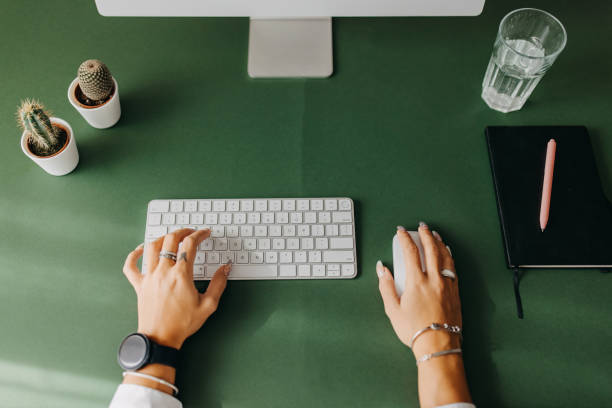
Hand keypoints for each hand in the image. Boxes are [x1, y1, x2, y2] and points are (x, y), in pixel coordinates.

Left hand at [122, 228, 230, 349]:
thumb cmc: (182, 324)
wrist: (160, 339)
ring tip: (171, 237)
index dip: (199, 235)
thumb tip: (225, 268)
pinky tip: (141, 249)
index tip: (205, 233)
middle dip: (183, 231)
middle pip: (171, 240)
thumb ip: (219, 284)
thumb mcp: (208, 305)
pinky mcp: (139, 285)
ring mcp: (149, 277)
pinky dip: (134, 254)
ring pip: (152, 247)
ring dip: (163, 238)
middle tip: (190, 232)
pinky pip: (131, 266)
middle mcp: (163, 272)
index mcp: (181, 275)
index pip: (190, 245)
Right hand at [377, 223, 461, 356]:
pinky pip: (453, 267)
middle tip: (421, 226)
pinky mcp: (455, 291)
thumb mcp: (393, 310)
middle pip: (431, 249)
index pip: (410, 252)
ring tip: (435, 235)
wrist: (438, 344)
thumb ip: (386, 287)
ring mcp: (447, 284)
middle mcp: (434, 279)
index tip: (401, 232)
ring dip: (439, 242)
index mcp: (416, 282)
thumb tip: (382, 270)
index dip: (404, 238)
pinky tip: (448, 253)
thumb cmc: (415, 330)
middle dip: (425, 234)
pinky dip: (449, 256)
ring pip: (445, 256)